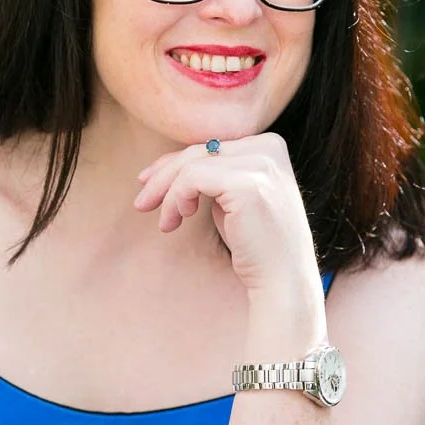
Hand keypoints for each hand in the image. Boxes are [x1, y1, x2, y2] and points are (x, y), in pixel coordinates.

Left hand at [134, 133, 319, 298]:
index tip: (147, 183)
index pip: (210, 145)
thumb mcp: (231, 199)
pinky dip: (175, 199)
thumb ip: (212, 174)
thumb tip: (166, 164)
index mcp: (269, 145)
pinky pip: (192, 179)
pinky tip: (177, 220)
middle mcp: (269, 147)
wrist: (283, 279)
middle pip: (199, 150)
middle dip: (163, 176)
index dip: (174, 163)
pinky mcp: (247, 183)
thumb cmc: (254, 244)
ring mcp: (261, 163)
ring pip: (191, 163)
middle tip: (141, 203)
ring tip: (165, 222)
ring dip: (167, 193)